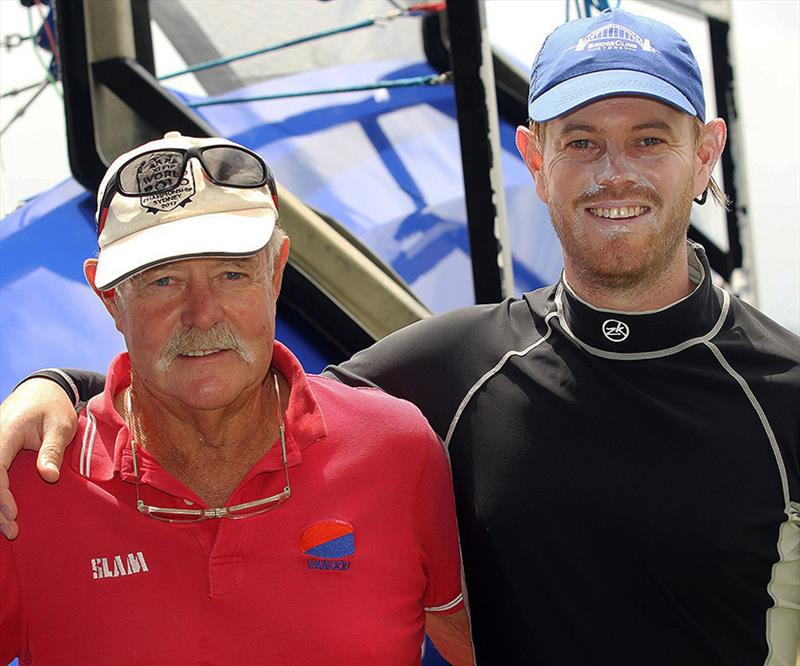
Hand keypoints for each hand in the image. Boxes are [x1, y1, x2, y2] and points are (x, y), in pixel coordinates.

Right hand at [0, 378, 77, 538]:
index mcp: (5, 432)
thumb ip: (53, 450)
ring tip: (8, 527)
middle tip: (11, 530)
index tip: (12, 513)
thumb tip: (48, 476)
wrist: (43, 389)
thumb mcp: (61, 425)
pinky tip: (4, 511)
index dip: (0, 494)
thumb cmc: (54, 406)